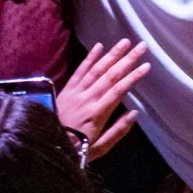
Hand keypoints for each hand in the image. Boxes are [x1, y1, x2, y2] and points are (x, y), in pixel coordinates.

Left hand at [57, 38, 147, 159]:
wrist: (45, 144)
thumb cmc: (76, 149)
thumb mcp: (100, 148)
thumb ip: (118, 131)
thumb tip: (134, 113)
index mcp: (98, 114)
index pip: (119, 91)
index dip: (133, 77)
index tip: (146, 66)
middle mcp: (87, 99)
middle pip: (110, 75)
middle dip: (127, 60)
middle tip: (141, 46)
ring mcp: (75, 92)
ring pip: (96, 69)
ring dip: (111, 55)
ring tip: (125, 42)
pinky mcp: (66, 90)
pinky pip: (79, 71)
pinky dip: (89, 58)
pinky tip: (99, 46)